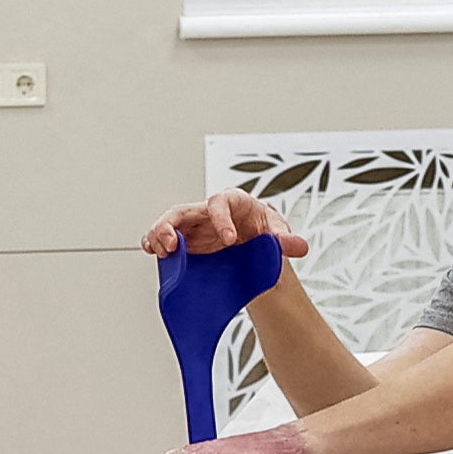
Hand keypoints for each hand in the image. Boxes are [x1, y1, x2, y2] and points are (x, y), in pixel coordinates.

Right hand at [140, 190, 307, 266]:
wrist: (256, 242)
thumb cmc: (263, 230)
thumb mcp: (276, 233)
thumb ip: (285, 240)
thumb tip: (300, 246)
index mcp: (232, 202)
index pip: (221, 203)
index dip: (222, 220)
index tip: (228, 240)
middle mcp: (208, 211)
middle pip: (184, 210)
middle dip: (173, 225)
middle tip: (173, 245)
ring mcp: (194, 226)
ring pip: (169, 223)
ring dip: (159, 234)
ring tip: (160, 250)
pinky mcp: (186, 241)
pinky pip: (164, 238)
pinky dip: (154, 242)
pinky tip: (152, 251)